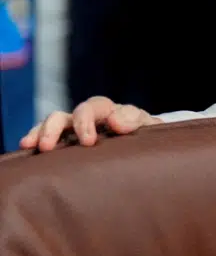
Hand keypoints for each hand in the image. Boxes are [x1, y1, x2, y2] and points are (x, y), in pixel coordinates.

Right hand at [20, 96, 159, 152]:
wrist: (145, 148)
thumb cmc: (146, 136)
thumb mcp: (148, 127)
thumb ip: (137, 122)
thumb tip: (116, 122)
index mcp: (111, 111)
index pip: (96, 106)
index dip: (87, 121)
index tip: (87, 142)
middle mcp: (91, 117)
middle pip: (69, 114)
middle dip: (57, 127)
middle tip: (49, 146)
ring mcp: (77, 129)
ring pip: (55, 122)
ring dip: (42, 132)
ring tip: (32, 145)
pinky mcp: (68, 142)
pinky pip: (48, 136)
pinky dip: (37, 139)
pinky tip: (27, 149)